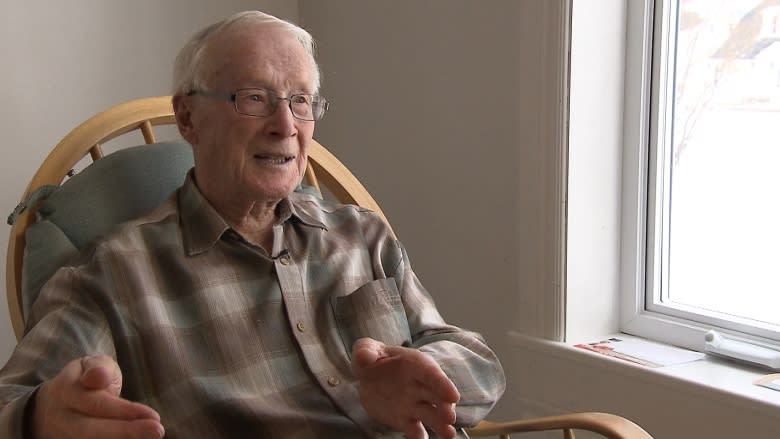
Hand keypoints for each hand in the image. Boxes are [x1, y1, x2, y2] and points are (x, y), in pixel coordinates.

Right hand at [31, 355, 163, 438]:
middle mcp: (60, 418)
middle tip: (157, 431)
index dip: (125, 411)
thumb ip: (99, 369)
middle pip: (91, 431)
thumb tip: (97, 377)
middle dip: (125, 432)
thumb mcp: (90, 365)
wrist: (51, 405)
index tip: (154, 415)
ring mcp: (62, 436)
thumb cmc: (83, 380)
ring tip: (151, 437)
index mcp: (65, 391)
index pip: (96, 403)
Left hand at [351, 338, 459, 438]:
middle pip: (436, 395)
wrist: (369, 376)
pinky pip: (414, 429)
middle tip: (450, 417)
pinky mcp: (406, 419)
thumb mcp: (366, 349)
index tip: (453, 396)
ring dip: (439, 423)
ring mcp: (414, 403)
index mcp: (413, 365)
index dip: (442, 384)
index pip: (430, 373)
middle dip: (444, 406)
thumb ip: (365, 351)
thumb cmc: (372, 357)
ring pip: (430, 414)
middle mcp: (419, 385)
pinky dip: (418, 435)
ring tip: (449, 434)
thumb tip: (366, 357)